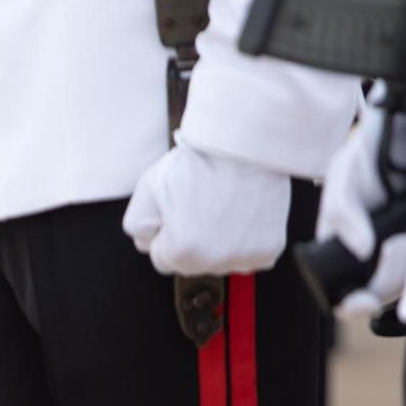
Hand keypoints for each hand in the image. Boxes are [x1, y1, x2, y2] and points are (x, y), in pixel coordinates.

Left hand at [123, 143, 291, 277]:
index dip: (167, 232)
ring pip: (221, 260)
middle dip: (192, 240)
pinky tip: (242, 214)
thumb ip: (137, 225)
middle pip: (192, 263)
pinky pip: (250, 256)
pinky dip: (247, 239)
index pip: (163, 259)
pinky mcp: (268, 250)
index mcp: (181, 252)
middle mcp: (214, 262)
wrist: (246, 142)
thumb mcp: (149, 188)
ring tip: (224, 206)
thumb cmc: (200, 160)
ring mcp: (244, 258)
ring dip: (219, 241)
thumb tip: (148, 245)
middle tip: (203, 204)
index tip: (180, 209)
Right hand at [315, 108, 405, 317]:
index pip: (348, 292)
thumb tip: (363, 249)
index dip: (352, 303)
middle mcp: (382, 250)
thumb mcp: (344, 176)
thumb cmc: (374, 148)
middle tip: (396, 245)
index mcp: (353, 245)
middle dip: (388, 278)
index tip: (362, 300)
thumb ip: (341, 212)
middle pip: (384, 290)